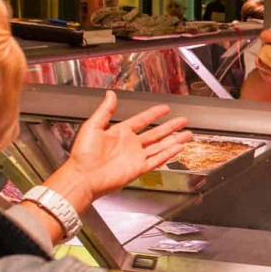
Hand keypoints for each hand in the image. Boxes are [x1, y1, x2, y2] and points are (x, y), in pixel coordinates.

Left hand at [51, 91, 190, 209]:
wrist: (83, 177)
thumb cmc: (83, 155)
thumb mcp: (92, 127)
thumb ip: (105, 111)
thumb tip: (110, 95)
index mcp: (120, 133)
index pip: (142, 120)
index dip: (154, 114)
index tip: (164, 108)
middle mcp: (131, 144)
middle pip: (156, 133)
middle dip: (170, 126)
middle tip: (182, 120)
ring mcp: (136, 157)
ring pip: (160, 146)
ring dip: (174, 140)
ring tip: (187, 134)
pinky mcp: (139, 168)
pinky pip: (157, 159)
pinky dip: (168, 154)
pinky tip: (178, 148)